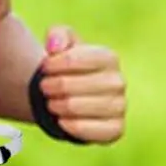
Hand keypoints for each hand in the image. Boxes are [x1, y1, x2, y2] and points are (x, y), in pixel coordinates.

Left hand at [35, 25, 125, 143]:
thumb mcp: (61, 43)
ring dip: (55, 106)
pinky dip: (70, 126)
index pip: (72, 59)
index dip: (51, 64)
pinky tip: (62, 120)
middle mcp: (118, 81)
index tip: (45, 67)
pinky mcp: (116, 129)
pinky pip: (91, 130)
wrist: (71, 96)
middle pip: (69, 85)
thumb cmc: (66, 67)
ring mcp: (120, 106)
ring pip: (75, 107)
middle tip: (45, 88)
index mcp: (108, 57)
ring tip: (52, 103)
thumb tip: (55, 47)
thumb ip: (58, 34)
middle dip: (49, 87)